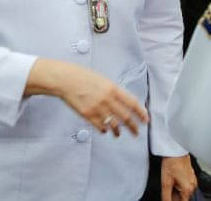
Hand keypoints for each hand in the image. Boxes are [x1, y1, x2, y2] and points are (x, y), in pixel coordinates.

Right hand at [34, 60, 148, 136]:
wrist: (65, 79)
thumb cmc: (82, 76)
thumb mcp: (102, 80)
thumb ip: (113, 91)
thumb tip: (123, 103)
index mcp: (112, 88)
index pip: (132, 103)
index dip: (141, 113)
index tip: (145, 120)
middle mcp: (107, 99)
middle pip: (125, 117)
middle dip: (133, 127)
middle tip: (136, 132)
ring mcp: (97, 108)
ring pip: (113, 125)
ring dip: (118, 131)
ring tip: (118, 134)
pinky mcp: (87, 115)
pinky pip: (100, 126)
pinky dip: (104, 130)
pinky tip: (105, 130)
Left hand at [161, 156, 196, 200]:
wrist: (175, 149)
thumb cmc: (171, 162)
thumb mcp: (165, 182)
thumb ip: (166, 196)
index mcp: (188, 189)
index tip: (170, 197)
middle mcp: (193, 186)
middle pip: (183, 197)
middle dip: (175, 196)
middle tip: (168, 187)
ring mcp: (193, 180)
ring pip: (184, 191)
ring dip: (177, 190)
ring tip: (170, 181)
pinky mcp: (191, 175)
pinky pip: (185, 184)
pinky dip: (179, 184)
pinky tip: (173, 178)